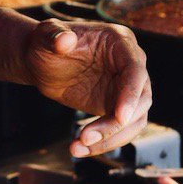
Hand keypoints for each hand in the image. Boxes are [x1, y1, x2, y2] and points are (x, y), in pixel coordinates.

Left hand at [23, 18, 151, 157]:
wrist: (42, 63)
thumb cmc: (45, 43)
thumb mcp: (44, 36)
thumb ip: (53, 35)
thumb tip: (64, 40)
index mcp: (120, 41)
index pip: (135, 69)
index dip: (130, 94)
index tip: (120, 117)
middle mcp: (130, 63)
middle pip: (140, 99)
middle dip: (116, 124)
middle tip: (86, 138)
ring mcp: (127, 87)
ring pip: (135, 120)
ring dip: (110, 138)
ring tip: (78, 147)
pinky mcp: (118, 106)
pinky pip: (121, 129)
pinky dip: (104, 142)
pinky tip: (79, 148)